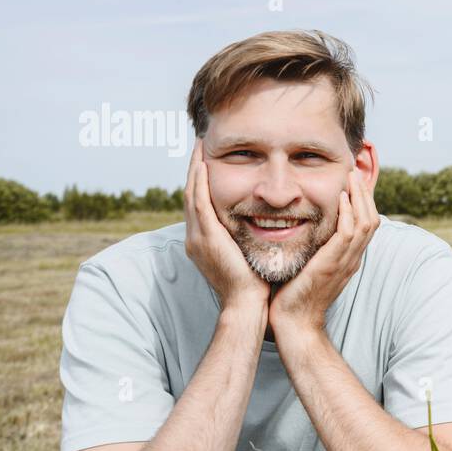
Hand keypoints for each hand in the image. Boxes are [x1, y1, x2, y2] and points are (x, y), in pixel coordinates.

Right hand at [184, 140, 269, 311]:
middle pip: (191, 194)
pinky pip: (200, 203)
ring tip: (199, 146)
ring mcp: (197, 237)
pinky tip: (203, 165)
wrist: (246, 304)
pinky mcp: (206, 237)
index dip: (201, 181)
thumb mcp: (245, 255)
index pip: (199, 203)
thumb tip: (260, 224)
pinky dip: (200, 183)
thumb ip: (244, 238)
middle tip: (199, 145)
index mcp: (203, 241)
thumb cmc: (253, 285)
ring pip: (192, 194)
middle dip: (194, 169)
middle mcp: (195, 237)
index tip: (207, 160)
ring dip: (195, 169)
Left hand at [269, 169, 379, 337]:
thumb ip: (313, 248)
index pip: (365, 225)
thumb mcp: (308, 266)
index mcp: (349, 259)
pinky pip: (348, 234)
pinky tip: (341, 198)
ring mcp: (346, 262)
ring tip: (351, 177)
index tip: (351, 182)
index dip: (362, 202)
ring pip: (365, 223)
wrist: (294, 324)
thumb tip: (301, 227)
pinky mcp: (333, 264)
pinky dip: (348, 213)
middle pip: (372, 219)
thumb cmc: (295, 297)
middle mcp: (352, 259)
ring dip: (359, 197)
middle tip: (354, 172)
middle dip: (365, 194)